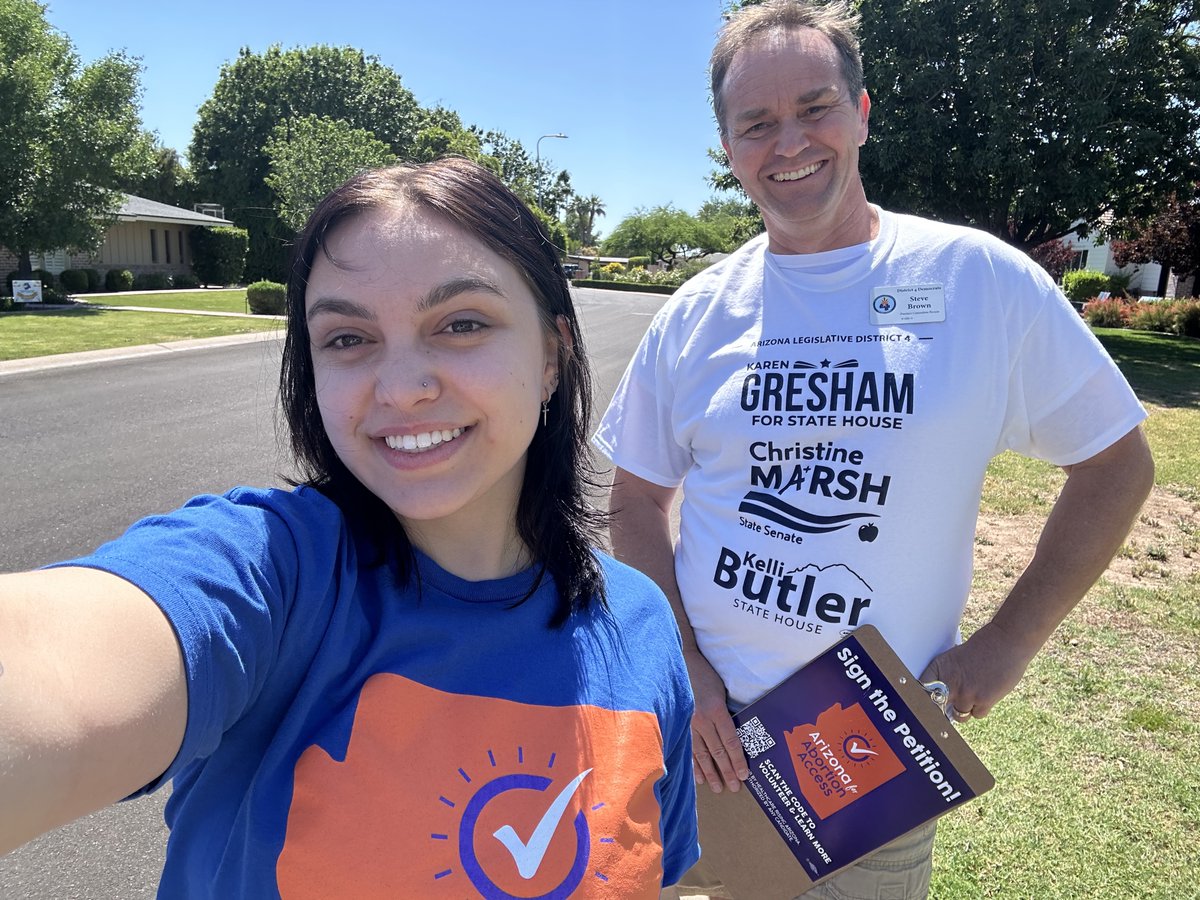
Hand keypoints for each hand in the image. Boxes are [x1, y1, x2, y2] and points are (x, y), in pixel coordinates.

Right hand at [686, 652, 749, 792]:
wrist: (680, 664)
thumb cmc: (705, 676)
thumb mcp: (721, 692)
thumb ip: (726, 714)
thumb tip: (736, 737)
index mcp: (716, 710)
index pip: (730, 742)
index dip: (738, 761)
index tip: (744, 775)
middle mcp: (702, 720)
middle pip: (717, 752)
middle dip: (727, 772)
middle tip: (734, 787)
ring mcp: (688, 724)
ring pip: (701, 754)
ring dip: (711, 773)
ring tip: (717, 787)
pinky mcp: (679, 725)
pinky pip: (688, 749)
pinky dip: (694, 765)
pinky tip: (699, 777)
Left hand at [919, 621, 1036, 721]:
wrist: (1006, 642)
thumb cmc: (981, 647)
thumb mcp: (955, 657)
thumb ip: (947, 675)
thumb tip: (941, 694)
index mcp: (939, 668)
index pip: (921, 690)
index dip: (922, 699)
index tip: (924, 704)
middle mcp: (949, 682)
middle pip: (937, 708)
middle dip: (942, 709)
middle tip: (948, 707)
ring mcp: (966, 693)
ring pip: (959, 714)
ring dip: (965, 708)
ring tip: (973, 694)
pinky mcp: (983, 700)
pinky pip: (977, 715)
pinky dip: (980, 709)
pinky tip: (985, 694)